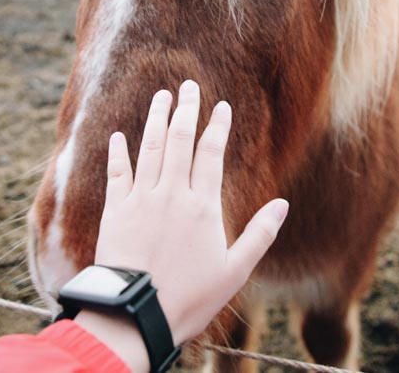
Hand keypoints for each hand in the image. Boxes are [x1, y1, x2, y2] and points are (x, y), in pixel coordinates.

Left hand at [92, 80, 288, 347]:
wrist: (138, 312)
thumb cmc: (190, 297)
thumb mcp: (235, 270)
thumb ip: (260, 234)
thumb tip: (283, 205)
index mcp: (203, 206)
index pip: (212, 154)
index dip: (217, 127)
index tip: (221, 106)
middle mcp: (172, 194)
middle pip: (180, 141)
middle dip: (186, 110)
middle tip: (188, 86)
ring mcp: (141, 200)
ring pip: (150, 148)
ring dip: (155, 120)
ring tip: (161, 97)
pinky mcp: (116, 212)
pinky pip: (117, 173)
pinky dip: (118, 152)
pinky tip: (119, 136)